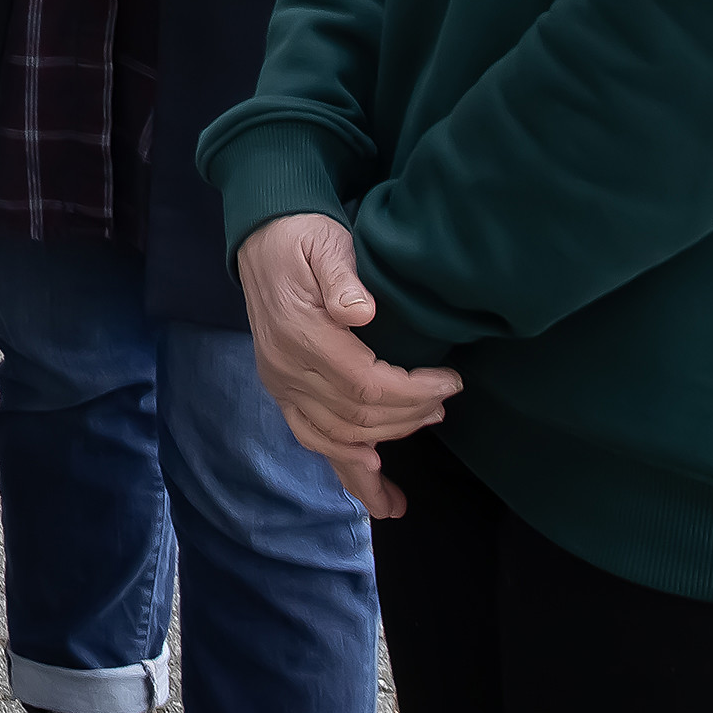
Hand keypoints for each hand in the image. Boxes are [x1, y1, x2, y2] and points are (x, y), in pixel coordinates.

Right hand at [236, 213, 462, 516]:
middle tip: (444, 402)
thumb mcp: (326, 241)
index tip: (451, 382)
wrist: (261, 237)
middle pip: (356, 416)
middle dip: (408, 416)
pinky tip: (371, 476)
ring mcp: (279, 383)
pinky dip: (342, 461)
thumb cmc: (302, 236)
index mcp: (300, 333)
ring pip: (336, 436)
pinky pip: (310, 436)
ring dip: (383, 445)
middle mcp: (284, 367)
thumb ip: (342, 277)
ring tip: (422, 427)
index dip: (414, 392)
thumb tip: (361, 313)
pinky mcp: (280, 389)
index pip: (365, 384)